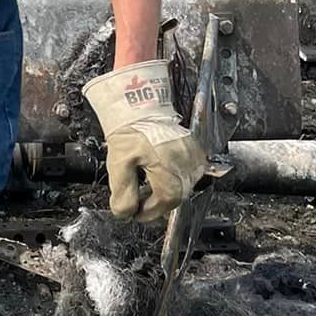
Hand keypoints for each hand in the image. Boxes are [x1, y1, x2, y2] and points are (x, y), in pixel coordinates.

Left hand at [82, 59, 207, 222]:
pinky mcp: (196, 151)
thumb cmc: (131, 129)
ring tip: (146, 184)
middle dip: (155, 203)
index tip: (135, 213)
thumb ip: (122, 192)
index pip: (165, 203)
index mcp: (170, 169)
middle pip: (175, 196)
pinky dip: (173, 178)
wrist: (142, 102)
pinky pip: (188, 174)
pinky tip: (159, 172)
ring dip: (164, 191)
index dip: (148, 212)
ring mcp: (195, 157)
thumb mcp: (118, 162)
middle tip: (138, 200)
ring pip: (183, 187)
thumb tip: (125, 213)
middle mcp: (188, 165)